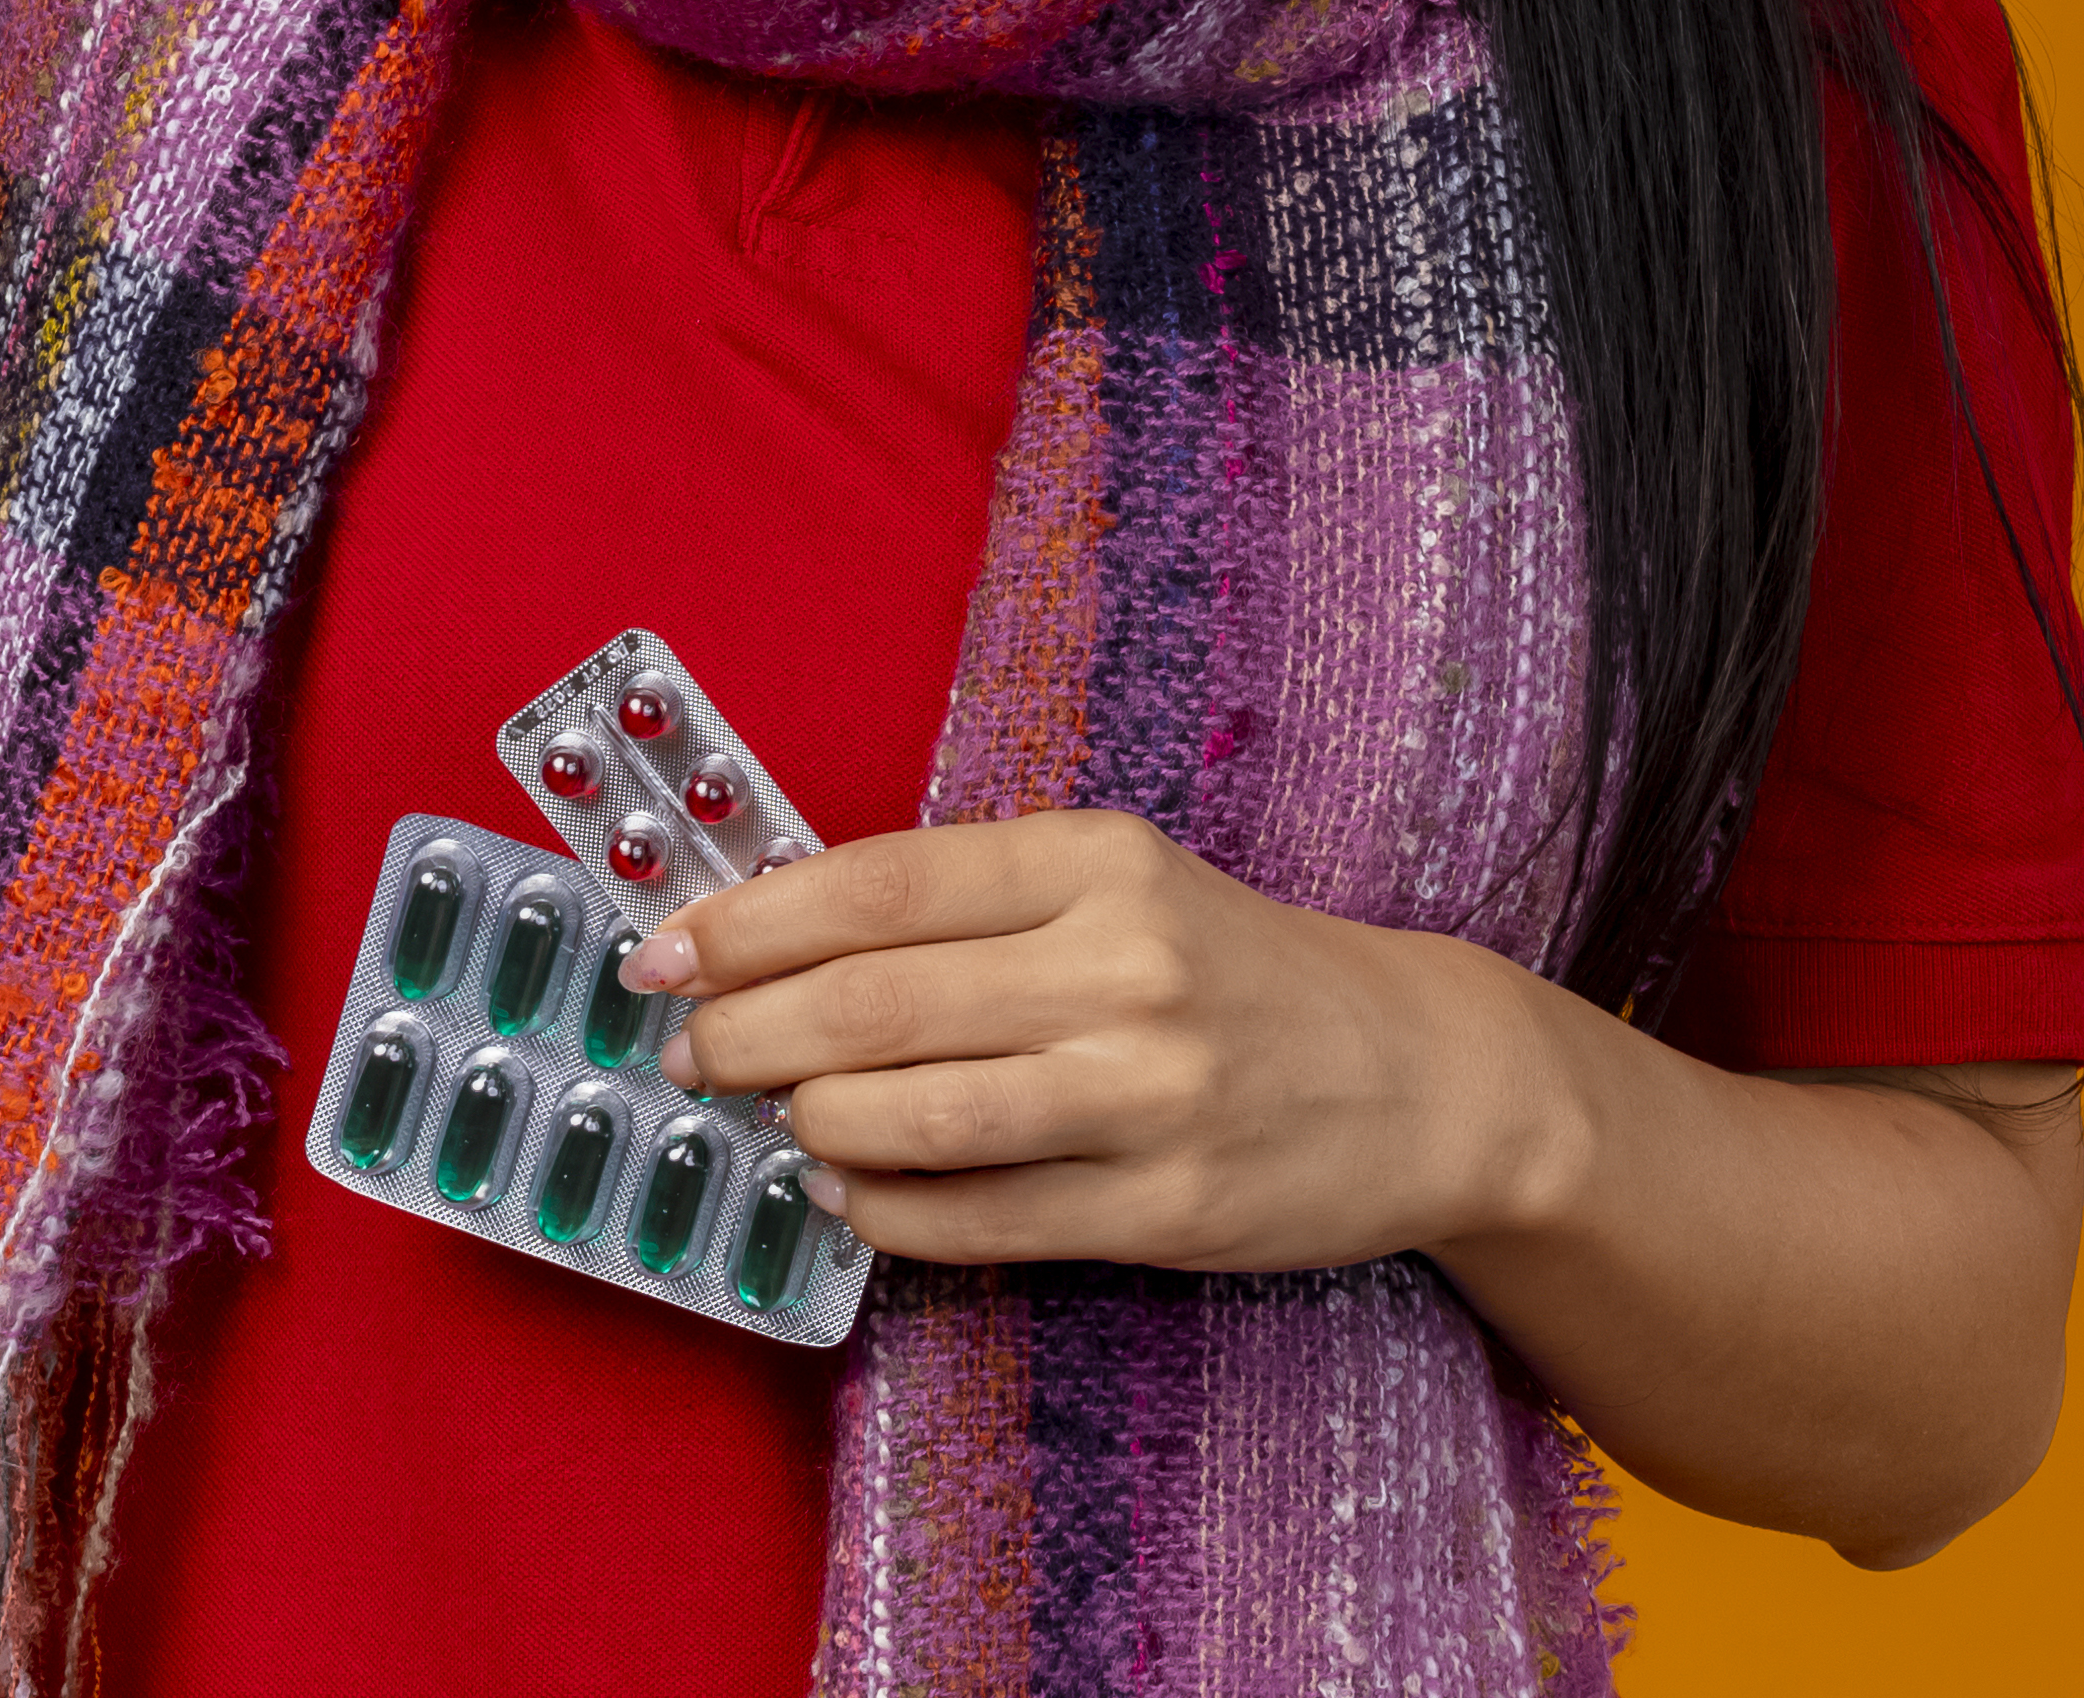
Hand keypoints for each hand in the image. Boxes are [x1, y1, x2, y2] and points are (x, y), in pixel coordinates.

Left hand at [636, 810, 1572, 1272]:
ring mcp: (1145, 1097)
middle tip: (686, 1052)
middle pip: (872, 1004)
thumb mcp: (1116, 886)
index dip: (750, 922)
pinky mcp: (1162, 1212)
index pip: (880, 883)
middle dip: (745, 1032)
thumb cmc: (1228, 968)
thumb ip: (967, 904)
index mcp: (1096, 861)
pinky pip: (975, 1222)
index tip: (663, 952)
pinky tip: (851, 1188)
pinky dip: (883, 1209)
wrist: (1420, 1075)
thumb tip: (774, 943)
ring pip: (910, 1118)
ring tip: (777, 1114)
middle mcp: (1120, 968)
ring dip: (809, 1121)